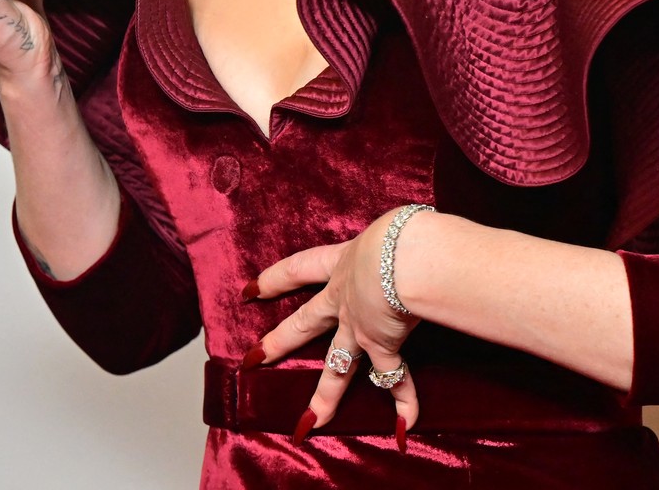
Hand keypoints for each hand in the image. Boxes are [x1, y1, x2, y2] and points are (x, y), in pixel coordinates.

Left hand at [245, 209, 423, 444]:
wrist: (404, 258)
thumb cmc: (400, 235)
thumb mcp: (389, 229)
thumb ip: (391, 238)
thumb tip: (408, 234)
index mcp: (344, 262)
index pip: (300, 269)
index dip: (275, 279)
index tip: (250, 291)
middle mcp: (344, 299)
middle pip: (303, 324)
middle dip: (278, 343)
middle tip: (252, 359)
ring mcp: (360, 327)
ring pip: (337, 369)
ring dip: (325, 397)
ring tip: (309, 422)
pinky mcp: (383, 346)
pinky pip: (394, 381)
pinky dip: (404, 404)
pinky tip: (403, 428)